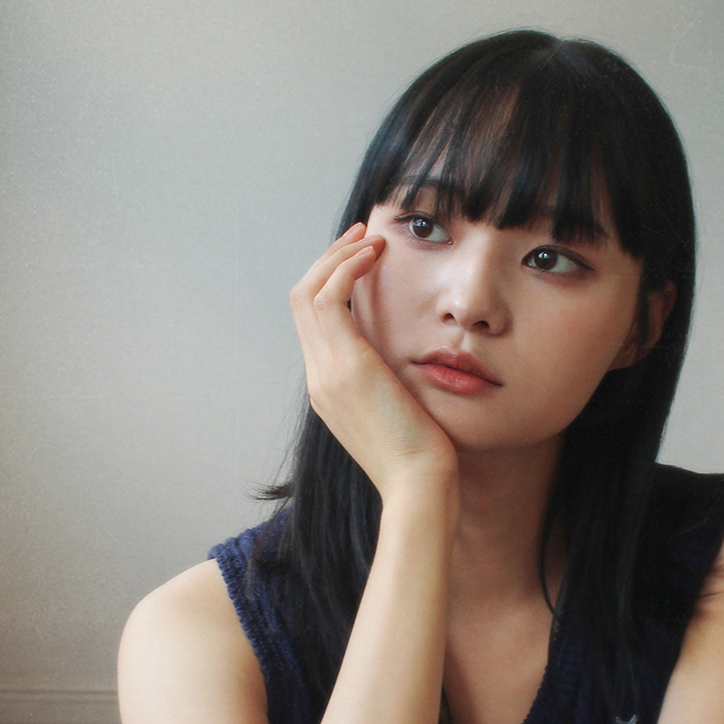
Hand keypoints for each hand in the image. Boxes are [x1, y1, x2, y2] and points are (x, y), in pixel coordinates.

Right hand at [289, 229, 459, 515]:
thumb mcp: (400, 410)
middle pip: (301, 299)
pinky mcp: (345, 366)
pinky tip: (375, 257)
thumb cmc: (422, 457)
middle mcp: (319, 378)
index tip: (363, 259)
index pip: (312, 320)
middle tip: (364, 236)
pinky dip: (347, 268)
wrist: (418, 487)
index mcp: (328, 389)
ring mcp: (326, 372)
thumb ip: (390, 379)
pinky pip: (328, 297)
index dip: (332, 281)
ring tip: (372, 240)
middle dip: (330, 259)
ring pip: (308, 291)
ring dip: (338, 256)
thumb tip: (405, 357)